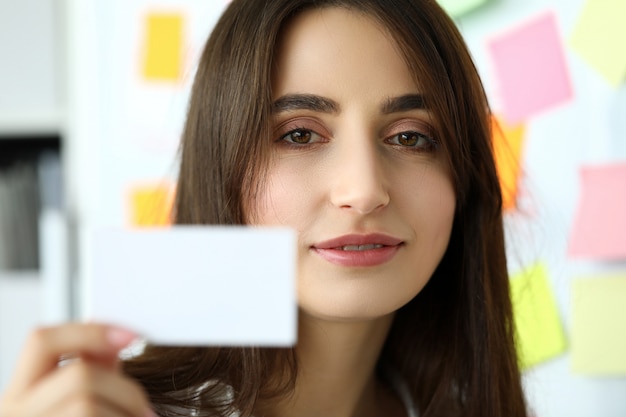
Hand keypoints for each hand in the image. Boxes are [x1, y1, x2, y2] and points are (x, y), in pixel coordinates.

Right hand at [0, 323, 155, 416]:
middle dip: (125, 389)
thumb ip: (87, 376)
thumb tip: (113, 342)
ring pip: (86, 406)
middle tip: (145, 410)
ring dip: (127, 414)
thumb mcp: (65, 406)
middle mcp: (14, 416)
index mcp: (15, 398)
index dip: (90, 330)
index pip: (42, 341)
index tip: (133, 335)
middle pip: (78, 376)